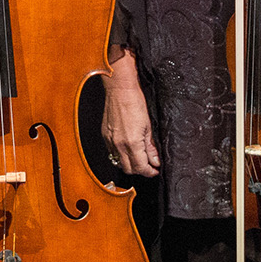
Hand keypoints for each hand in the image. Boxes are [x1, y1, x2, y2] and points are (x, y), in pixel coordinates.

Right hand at [100, 50, 160, 177]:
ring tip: (139, 157)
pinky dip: (121, 155)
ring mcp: (110, 141)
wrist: (120, 90)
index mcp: (132, 143)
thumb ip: (151, 147)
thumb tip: (155, 161)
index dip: (150, 171)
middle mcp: (118, 145)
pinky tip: (128, 149)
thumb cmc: (135, 103)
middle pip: (129, 169)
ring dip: (130, 164)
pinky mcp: (105, 136)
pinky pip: (112, 153)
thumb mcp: (149, 126)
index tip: (155, 170)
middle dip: (140, 170)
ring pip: (119, 163)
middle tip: (149, 165)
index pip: (141, 167)